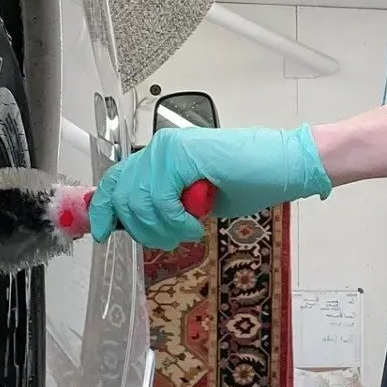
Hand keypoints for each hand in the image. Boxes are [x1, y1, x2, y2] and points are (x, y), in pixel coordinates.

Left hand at [89, 125, 333, 248]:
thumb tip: (141, 221)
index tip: (102, 232)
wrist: (284, 164)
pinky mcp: (183, 157)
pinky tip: (194, 225)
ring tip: (187, 232)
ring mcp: (170, 150)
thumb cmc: (252, 179)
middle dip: (141, 228)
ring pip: (139, 203)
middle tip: (168, 238)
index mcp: (161, 154)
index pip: (117, 180)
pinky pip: (162, 201)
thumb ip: (169, 201)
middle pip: (123, 195)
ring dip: (161, 229)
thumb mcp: (198, 196)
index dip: (104, 209)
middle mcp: (159, 148)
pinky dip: (176, 222)